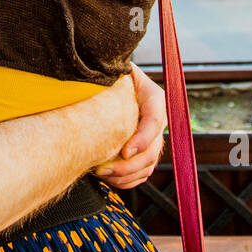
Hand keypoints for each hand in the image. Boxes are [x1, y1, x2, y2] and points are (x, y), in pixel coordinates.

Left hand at [96, 65, 164, 190]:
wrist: (110, 81)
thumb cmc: (109, 73)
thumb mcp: (112, 70)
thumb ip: (111, 75)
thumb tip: (94, 80)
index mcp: (153, 97)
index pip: (155, 120)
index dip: (142, 139)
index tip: (123, 151)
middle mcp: (157, 119)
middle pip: (152, 149)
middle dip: (128, 165)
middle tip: (102, 169)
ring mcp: (152, 136)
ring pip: (148, 164)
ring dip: (126, 175)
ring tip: (101, 173)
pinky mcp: (144, 149)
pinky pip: (142, 172)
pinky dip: (127, 180)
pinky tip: (109, 177)